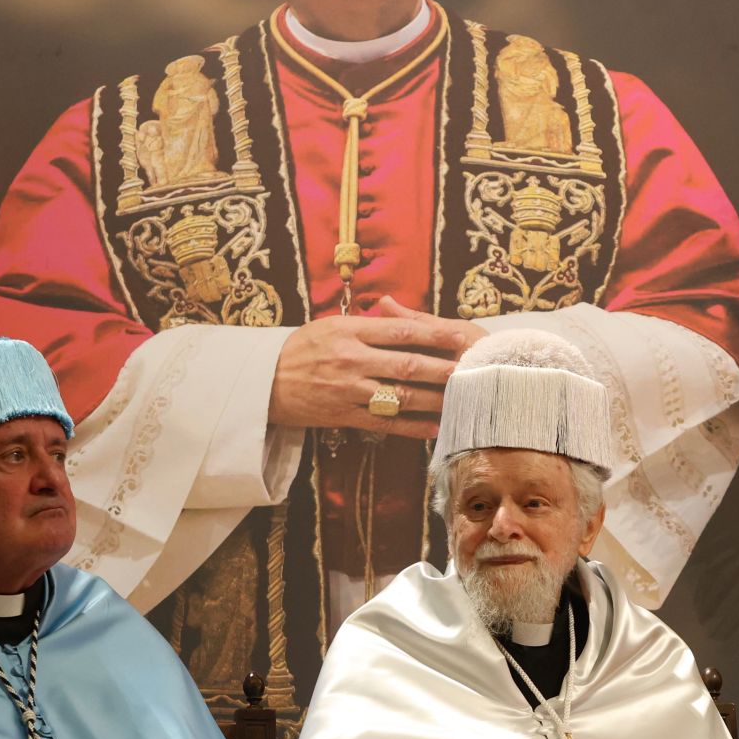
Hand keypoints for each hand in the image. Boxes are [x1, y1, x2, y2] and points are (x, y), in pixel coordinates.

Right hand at [266, 296, 485, 437]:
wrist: (263, 382)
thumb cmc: (301, 348)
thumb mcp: (331, 324)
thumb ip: (368, 321)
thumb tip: (399, 311)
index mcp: (350, 331)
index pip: (401, 331)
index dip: (435, 334)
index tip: (462, 335)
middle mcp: (351, 360)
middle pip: (407, 364)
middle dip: (444, 368)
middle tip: (475, 371)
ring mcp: (348, 390)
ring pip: (400, 396)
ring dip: (435, 400)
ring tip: (463, 400)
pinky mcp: (344, 416)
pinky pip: (385, 423)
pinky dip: (413, 427)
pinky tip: (436, 427)